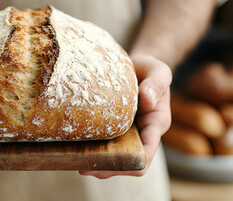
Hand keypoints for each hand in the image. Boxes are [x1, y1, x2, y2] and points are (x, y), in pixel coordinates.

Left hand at [79, 54, 171, 177]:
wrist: (138, 65)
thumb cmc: (150, 68)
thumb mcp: (158, 71)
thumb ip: (156, 84)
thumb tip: (147, 100)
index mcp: (156, 124)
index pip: (147, 152)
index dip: (131, 163)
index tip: (111, 163)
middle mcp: (142, 133)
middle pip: (128, 162)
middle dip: (108, 168)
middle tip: (83, 167)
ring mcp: (128, 133)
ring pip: (115, 157)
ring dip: (97, 163)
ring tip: (75, 161)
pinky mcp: (114, 128)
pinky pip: (104, 144)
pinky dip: (92, 149)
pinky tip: (75, 148)